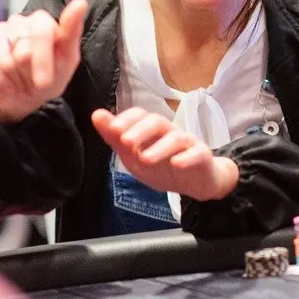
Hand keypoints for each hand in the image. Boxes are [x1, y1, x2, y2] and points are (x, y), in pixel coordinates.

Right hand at [0, 0, 87, 122]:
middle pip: (22, 48)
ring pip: (3, 57)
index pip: (41, 30)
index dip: (42, 59)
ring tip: (19, 79)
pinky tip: (3, 79)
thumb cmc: (47, 78)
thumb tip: (80, 2)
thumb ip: (71, 31)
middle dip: (30, 71)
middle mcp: (19, 22)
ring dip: (14, 76)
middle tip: (35, 82)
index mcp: (42, 22)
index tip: (44, 82)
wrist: (19, 98)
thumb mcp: (66, 60)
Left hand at [92, 108, 238, 200]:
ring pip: (176, 138)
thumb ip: (115, 138)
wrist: (195, 183)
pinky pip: (197, 153)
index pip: (140, 115)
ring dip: (159, 147)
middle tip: (126, 142)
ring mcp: (187, 143)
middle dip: (140, 130)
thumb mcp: (133, 156)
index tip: (113, 128)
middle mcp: (169, 132)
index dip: (127, 119)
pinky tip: (177, 164)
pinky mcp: (202, 157)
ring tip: (145, 159)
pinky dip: (187, 157)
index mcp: (151, 130)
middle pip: (157, 122)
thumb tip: (96, 115)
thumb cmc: (162, 166)